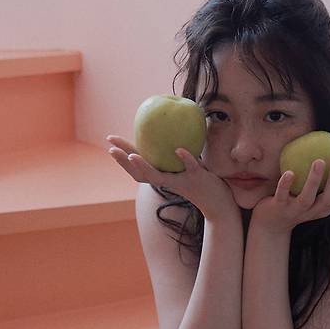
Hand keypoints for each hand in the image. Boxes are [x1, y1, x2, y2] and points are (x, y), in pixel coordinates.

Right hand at [105, 135, 237, 220]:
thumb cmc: (203, 181)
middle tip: (110, 149)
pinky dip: (184, 159)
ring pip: (159, 177)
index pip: (138, 168)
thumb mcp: (187, 164)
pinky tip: (178, 150)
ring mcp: (181, 182)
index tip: (109, 143)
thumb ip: (177, 151)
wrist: (220, 204)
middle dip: (123, 162)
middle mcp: (167, 182)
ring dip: (144, 167)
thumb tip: (169, 124)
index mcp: (163, 177)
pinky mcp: (197, 179)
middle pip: (140, 174)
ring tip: (132, 156)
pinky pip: (190, 168)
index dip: (122, 157)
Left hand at [250, 154, 329, 234]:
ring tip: (319, 161)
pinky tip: (289, 172)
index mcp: (326, 206)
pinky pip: (282, 196)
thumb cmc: (298, 201)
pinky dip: (286, 185)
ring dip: (314, 181)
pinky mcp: (280, 209)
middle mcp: (314, 211)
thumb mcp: (317, 192)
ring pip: (307, 199)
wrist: (272, 224)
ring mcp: (296, 212)